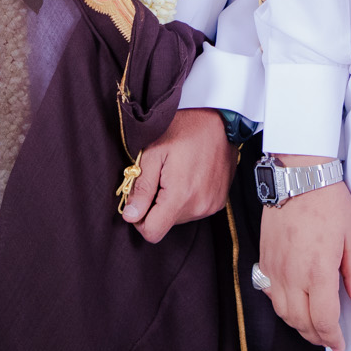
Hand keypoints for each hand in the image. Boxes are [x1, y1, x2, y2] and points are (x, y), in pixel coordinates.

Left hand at [119, 107, 235, 242]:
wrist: (217, 117)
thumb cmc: (183, 129)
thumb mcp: (153, 153)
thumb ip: (141, 188)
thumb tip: (130, 216)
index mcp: (180, 196)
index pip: (152, 232)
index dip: (139, 220)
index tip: (139, 200)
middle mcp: (200, 206)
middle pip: (166, 224)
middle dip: (157, 205)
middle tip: (160, 177)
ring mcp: (212, 204)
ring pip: (180, 217)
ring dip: (173, 201)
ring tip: (176, 173)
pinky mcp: (220, 201)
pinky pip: (196, 209)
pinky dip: (188, 198)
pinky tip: (190, 175)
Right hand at [258, 155, 350, 350]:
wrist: (299, 176)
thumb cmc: (329, 202)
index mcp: (318, 271)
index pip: (323, 320)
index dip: (332, 337)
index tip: (339, 343)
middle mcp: (292, 274)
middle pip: (301, 321)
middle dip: (316, 336)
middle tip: (328, 340)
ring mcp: (275, 268)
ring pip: (282, 311)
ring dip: (298, 324)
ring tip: (313, 326)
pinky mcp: (265, 259)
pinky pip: (270, 294)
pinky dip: (282, 306)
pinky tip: (293, 304)